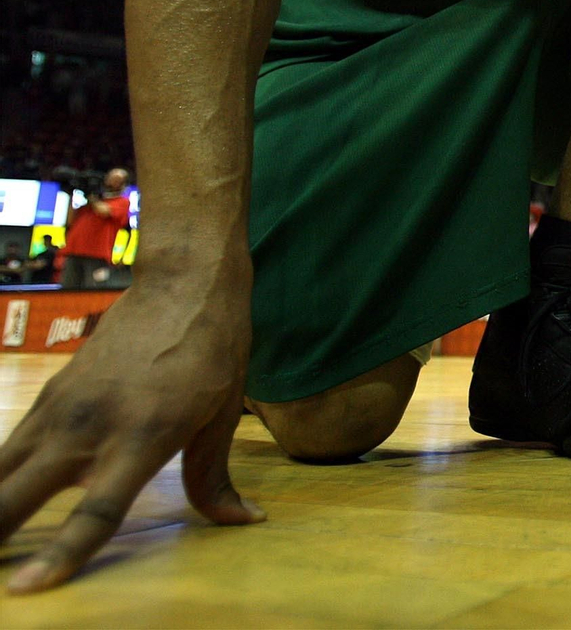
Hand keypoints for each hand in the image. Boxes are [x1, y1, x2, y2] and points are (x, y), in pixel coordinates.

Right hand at [0, 267, 262, 592]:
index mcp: (144, 436)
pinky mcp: (51, 395)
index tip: (27, 589)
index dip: (63, 554)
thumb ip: (214, 477)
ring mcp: (63, 408)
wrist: (183, 283)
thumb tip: (245, 522)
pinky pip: (9, 447)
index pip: (95, 510)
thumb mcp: (223, 415)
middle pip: (17, 496)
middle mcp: (92, 426)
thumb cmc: (213, 350)